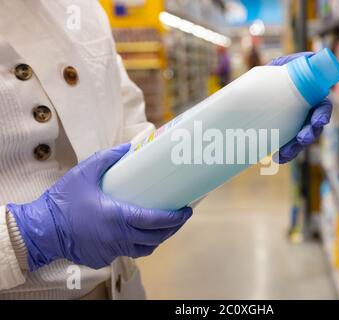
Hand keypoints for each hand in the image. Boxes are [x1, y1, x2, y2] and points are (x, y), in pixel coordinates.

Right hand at [7, 144, 191, 270]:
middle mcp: (119, 237)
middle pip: (156, 238)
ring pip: (145, 249)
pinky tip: (140, 235)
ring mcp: (111, 250)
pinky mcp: (103, 258)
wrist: (41, 229)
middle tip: (181, 217)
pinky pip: (128, 253)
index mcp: (118, 217)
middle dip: (173, 228)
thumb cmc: (63, 201)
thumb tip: (130, 147)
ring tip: (164, 226)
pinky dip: (139, 245)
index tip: (186, 211)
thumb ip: (109, 158)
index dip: (175, 218)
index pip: (156, 221)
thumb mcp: (85, 172)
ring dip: (158, 239)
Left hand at [269, 52, 332, 163]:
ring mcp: (295, 127)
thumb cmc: (274, 75)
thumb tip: (310, 57)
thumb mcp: (282, 66)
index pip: (322, 109)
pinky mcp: (282, 135)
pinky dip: (283, 155)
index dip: (322, 115)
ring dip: (295, 149)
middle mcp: (306, 115)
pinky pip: (285, 148)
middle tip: (302, 139)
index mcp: (311, 99)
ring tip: (284, 155)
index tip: (318, 121)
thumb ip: (293, 62)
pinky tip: (276, 158)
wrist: (254, 88)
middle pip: (313, 129)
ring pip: (300, 141)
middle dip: (309, 135)